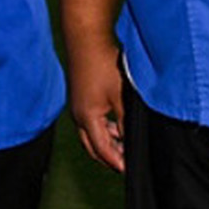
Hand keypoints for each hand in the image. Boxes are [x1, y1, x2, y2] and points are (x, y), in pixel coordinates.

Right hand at [68, 42, 125, 171]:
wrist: (86, 39)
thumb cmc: (103, 64)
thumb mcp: (120, 96)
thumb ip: (125, 121)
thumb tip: (130, 139)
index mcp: (87, 118)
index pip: (102, 150)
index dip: (116, 162)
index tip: (129, 170)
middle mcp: (78, 115)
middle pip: (92, 147)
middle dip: (109, 157)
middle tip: (125, 164)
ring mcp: (77, 106)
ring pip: (90, 135)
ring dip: (106, 143)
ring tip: (124, 146)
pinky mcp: (79, 98)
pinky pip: (89, 122)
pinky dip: (102, 129)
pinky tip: (115, 125)